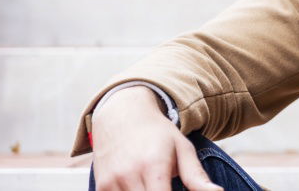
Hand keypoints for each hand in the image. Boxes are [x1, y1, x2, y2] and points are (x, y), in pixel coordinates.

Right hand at [90, 86, 222, 190]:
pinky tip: (142, 186)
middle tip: (169, 185)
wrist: (123, 115)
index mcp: (154, 166)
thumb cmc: (158, 134)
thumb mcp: (183, 149)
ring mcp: (112, 182)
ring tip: (156, 183)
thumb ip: (197, 177)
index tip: (176, 190)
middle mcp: (130, 175)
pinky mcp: (101, 187)